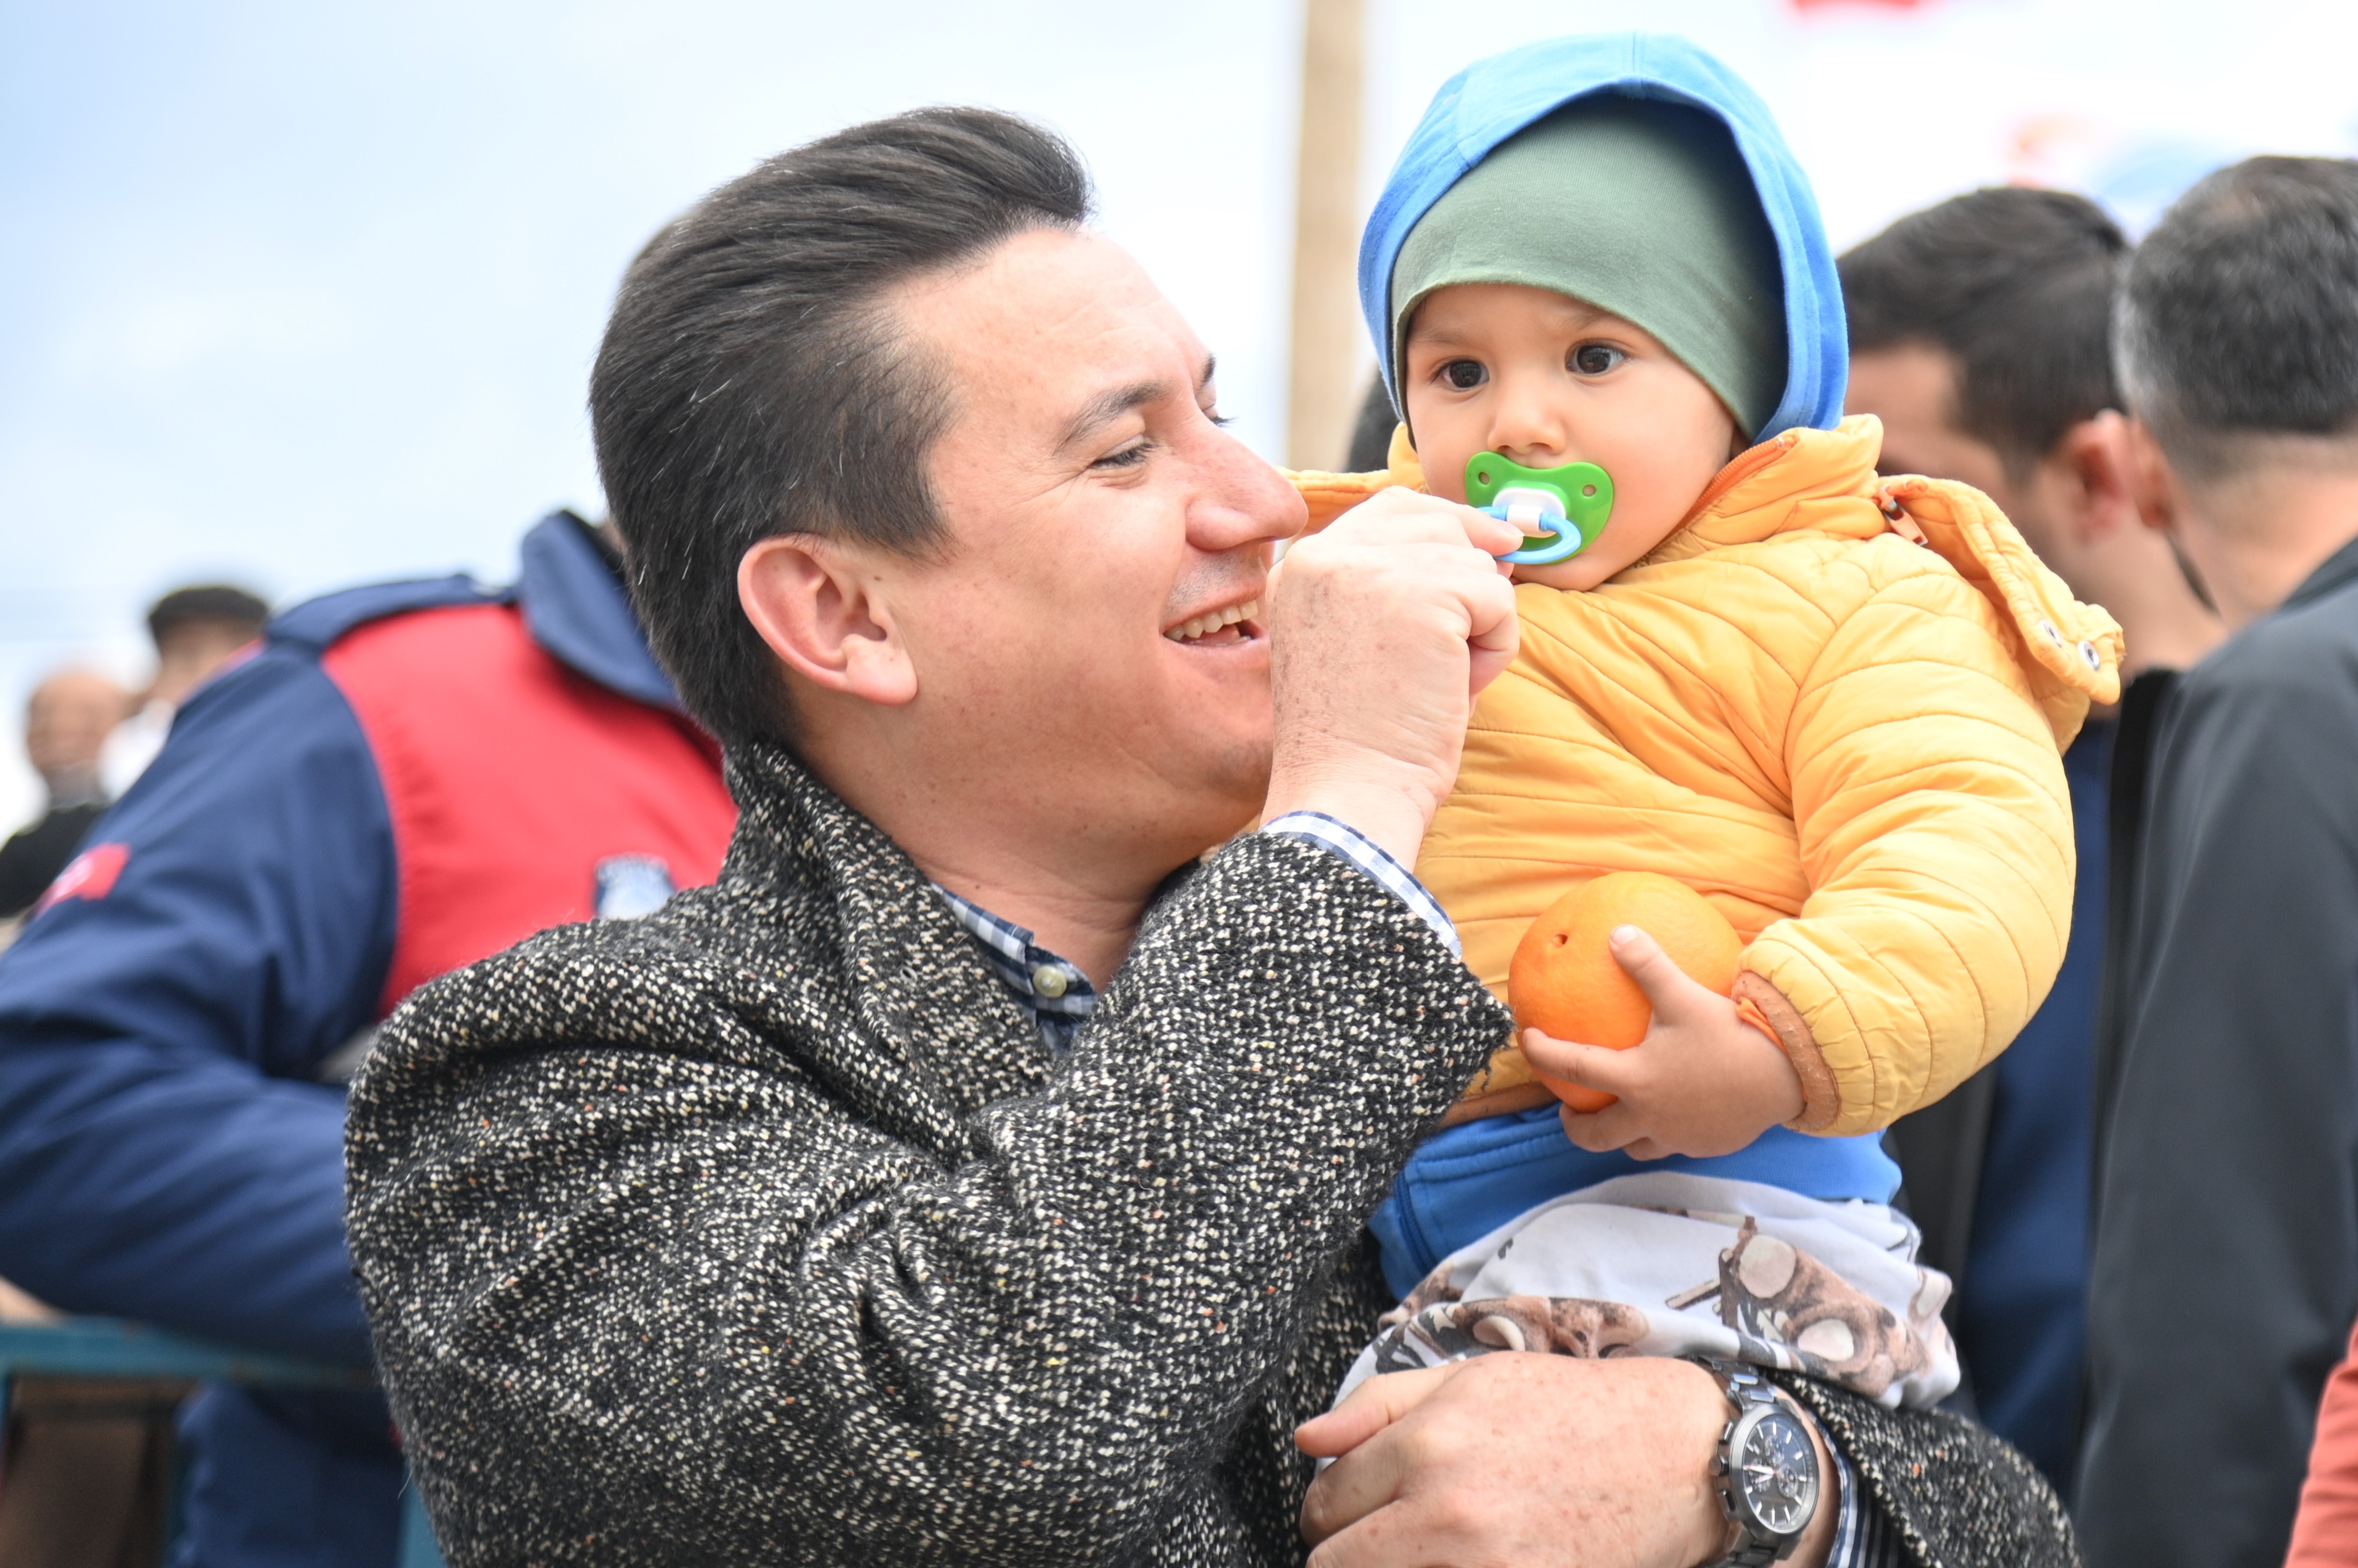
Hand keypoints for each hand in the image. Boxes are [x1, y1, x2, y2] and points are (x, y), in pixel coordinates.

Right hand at [1260, 487, 1520, 865]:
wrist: (1347, 796)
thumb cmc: (1363, 741)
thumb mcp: (1361, 642)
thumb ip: (1403, 584)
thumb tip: (1498, 541)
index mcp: (1298, 568)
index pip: (1391, 509)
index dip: (1450, 524)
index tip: (1495, 548)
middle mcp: (1322, 555)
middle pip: (1436, 521)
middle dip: (1473, 572)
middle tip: (1467, 643)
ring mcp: (1367, 567)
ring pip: (1473, 561)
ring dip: (1480, 623)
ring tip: (1440, 681)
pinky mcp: (1419, 592)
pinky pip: (1498, 597)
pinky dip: (1497, 647)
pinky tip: (1456, 688)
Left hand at [1296, 1354, 1732, 1567]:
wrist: (1677, 1456)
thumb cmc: (1572, 1411)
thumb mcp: (1469, 1380)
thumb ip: (1376, 1406)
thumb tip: (1306, 1440)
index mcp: (1427, 1445)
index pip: (1322, 1504)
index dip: (1330, 1510)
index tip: (1355, 1510)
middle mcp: (1447, 1512)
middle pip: (1334, 1566)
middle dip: (1346, 1553)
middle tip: (1383, 1539)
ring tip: (1425, 1550)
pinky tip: (1461, 1562)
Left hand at [1525, 927, 1802, 1159]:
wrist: (1788, 1076)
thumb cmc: (1732, 1035)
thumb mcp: (1685, 994)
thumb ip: (1647, 965)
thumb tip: (1618, 933)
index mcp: (1636, 1081)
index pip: (1572, 1069)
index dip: (1542, 1054)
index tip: (1528, 1041)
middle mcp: (1650, 1118)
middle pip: (1594, 1136)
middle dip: (1574, 1127)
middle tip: (1568, 1110)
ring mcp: (1679, 1138)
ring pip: (1635, 1147)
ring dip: (1621, 1134)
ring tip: (1621, 1114)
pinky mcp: (1707, 1146)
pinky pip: (1676, 1144)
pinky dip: (1665, 1131)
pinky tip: (1676, 1110)